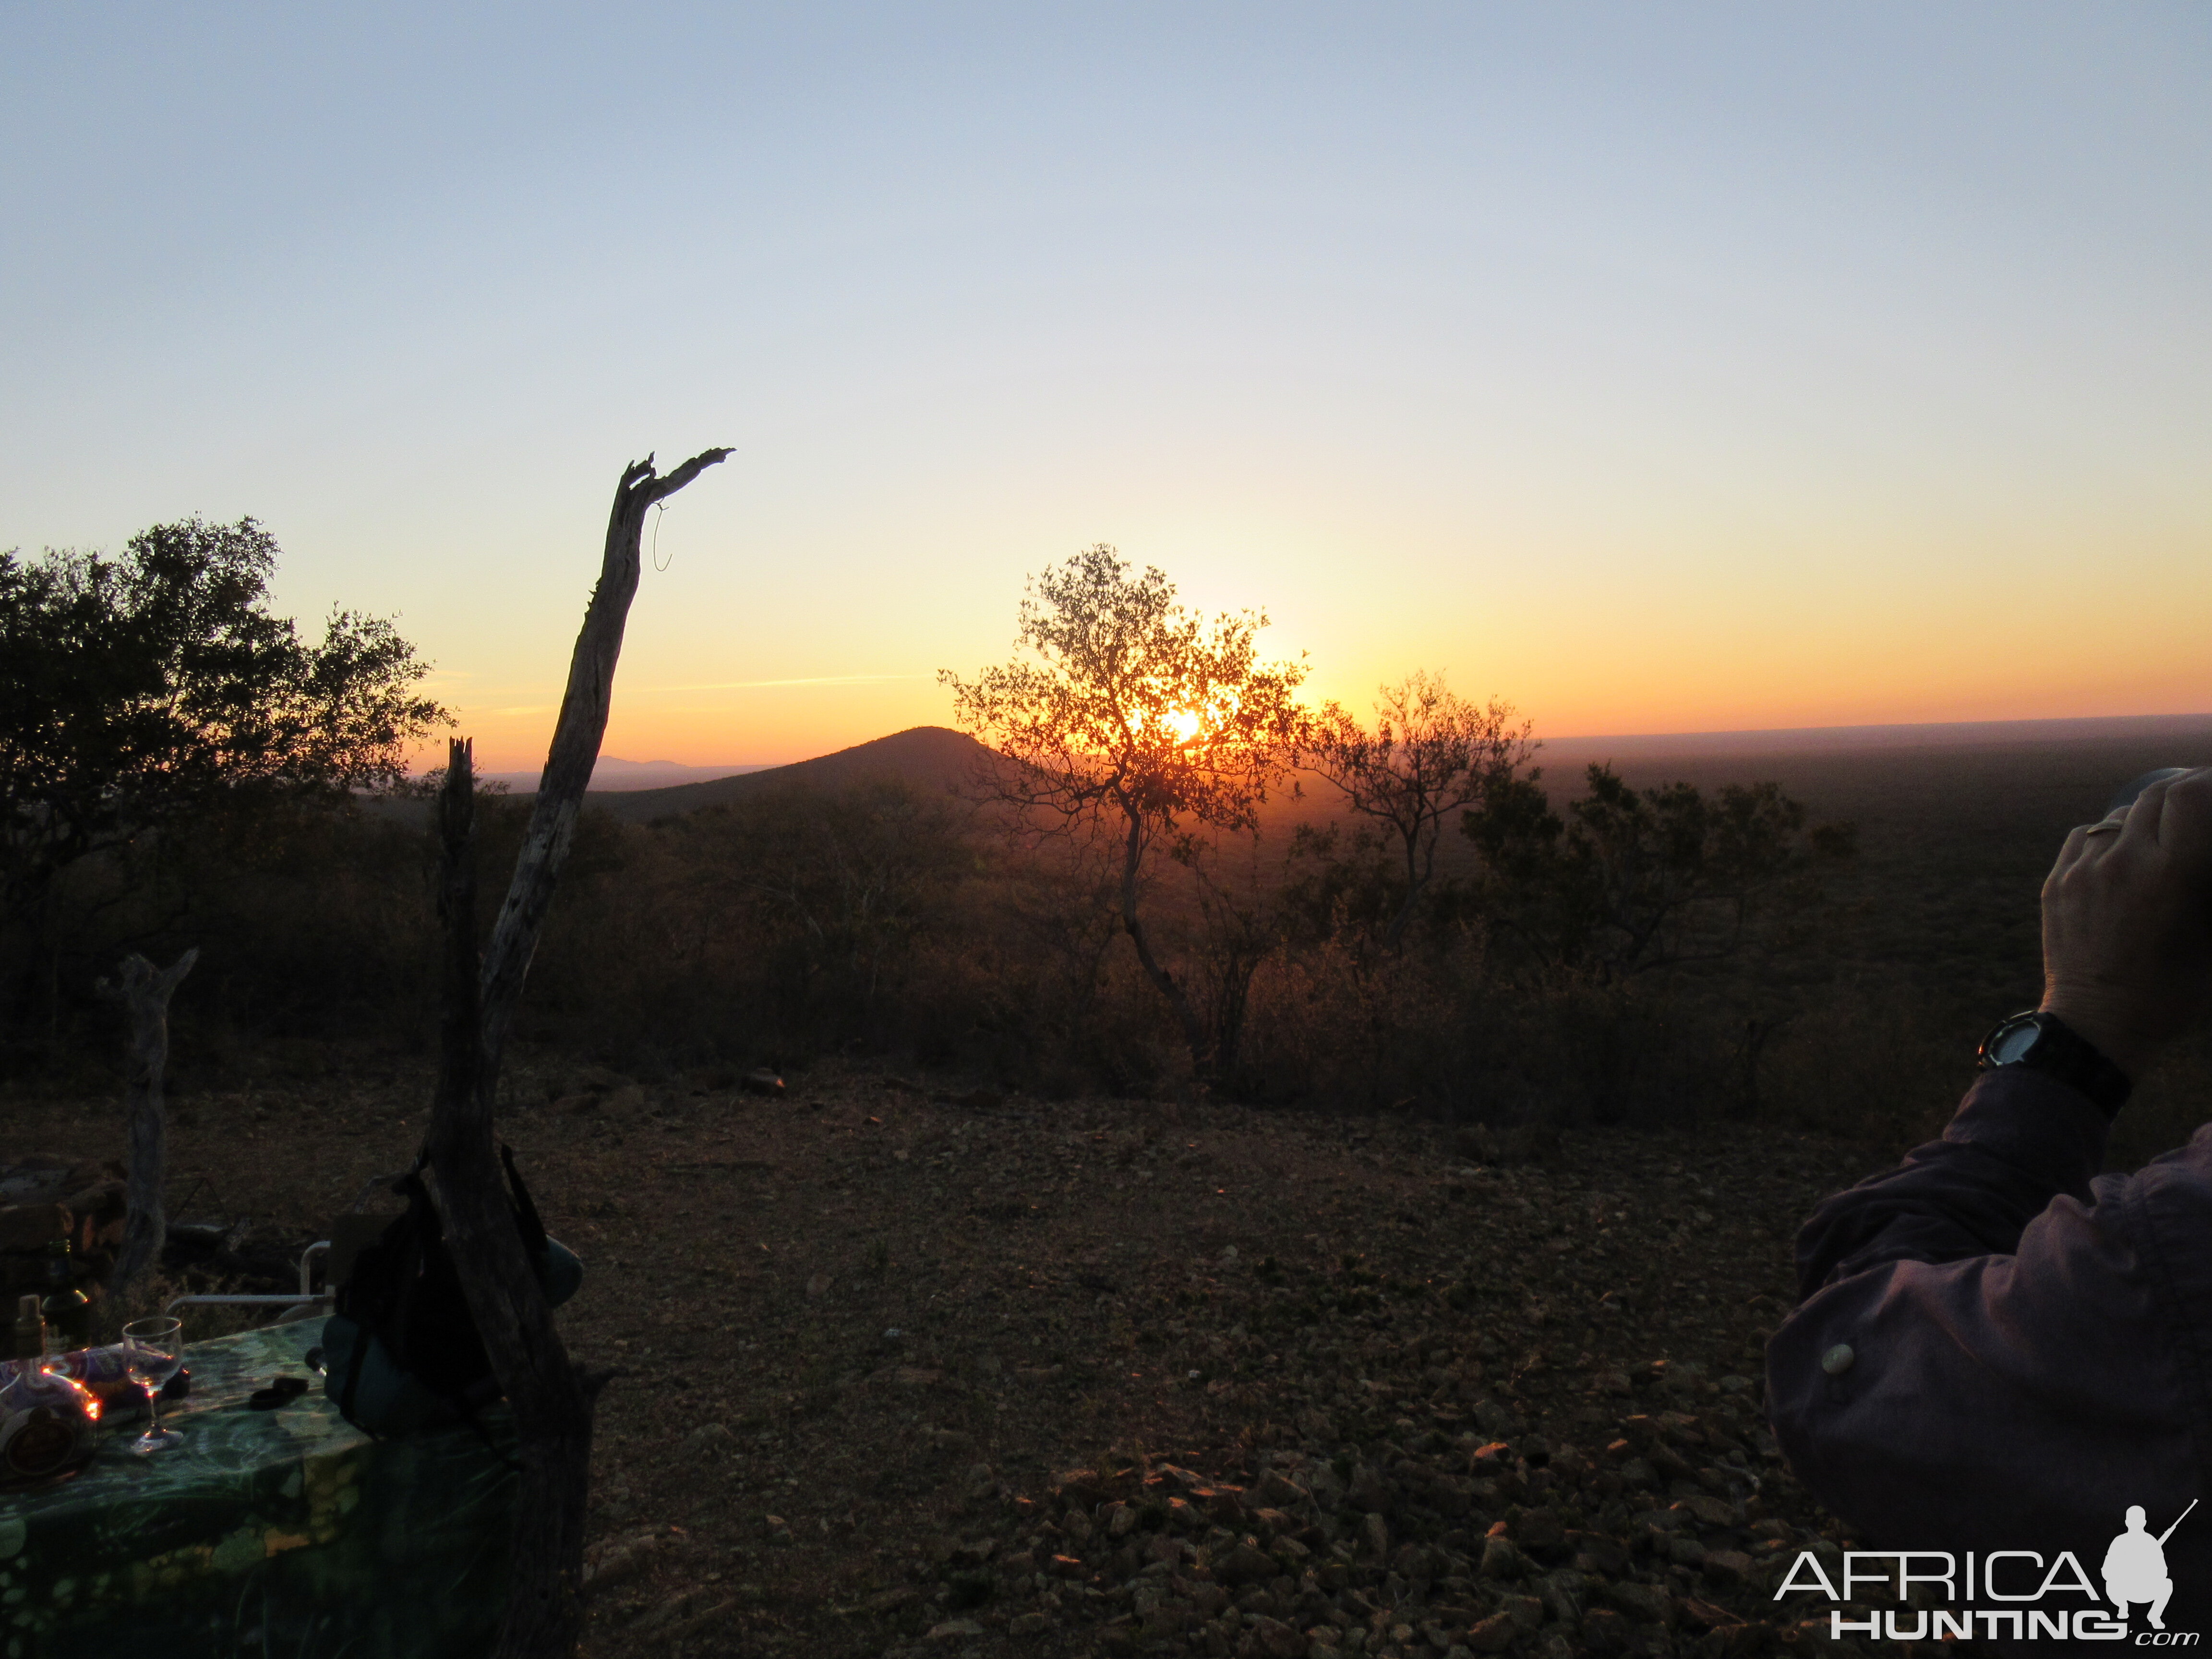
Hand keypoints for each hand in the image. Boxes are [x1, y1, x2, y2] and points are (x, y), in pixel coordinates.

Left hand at [2041, 767, 2211, 1080]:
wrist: (2098, 1025)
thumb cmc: (2172, 992)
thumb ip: (2210, 886)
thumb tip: (2204, 849)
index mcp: (2171, 873)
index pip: (2188, 796)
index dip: (2206, 783)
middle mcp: (2124, 862)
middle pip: (2155, 797)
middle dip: (2182, 796)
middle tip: (2198, 808)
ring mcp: (2084, 870)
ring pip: (2120, 816)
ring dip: (2144, 821)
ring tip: (2160, 841)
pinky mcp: (2056, 882)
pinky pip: (2087, 836)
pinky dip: (2109, 838)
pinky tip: (2123, 858)